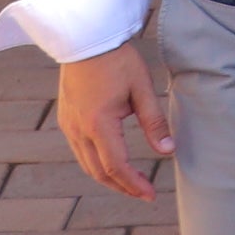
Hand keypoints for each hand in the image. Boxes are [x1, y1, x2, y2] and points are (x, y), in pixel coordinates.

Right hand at [54, 43, 173, 198]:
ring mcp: (69, 126)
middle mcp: (78, 130)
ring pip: (86, 164)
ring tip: (131, 181)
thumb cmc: (116, 60)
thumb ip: (154, 122)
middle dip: (122, 186)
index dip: (134, 184)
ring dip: (108, 177)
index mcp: (98, 124)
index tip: (151, 194)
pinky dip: (96, 163)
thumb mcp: (141, 88)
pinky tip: (111, 160)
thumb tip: (169, 150)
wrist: (85, 39)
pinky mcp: (66, 119)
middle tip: (144, 193)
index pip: (116, 166)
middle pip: (98, 172)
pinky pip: (79, 151)